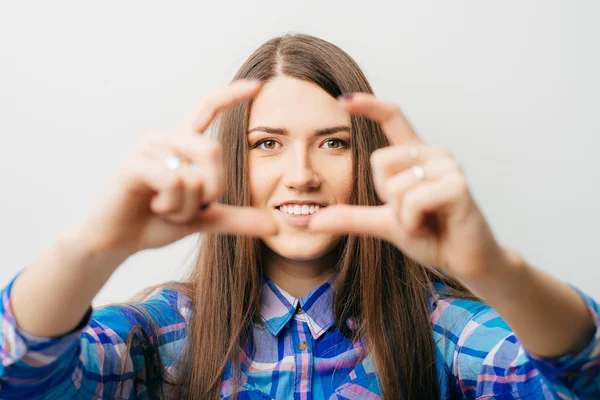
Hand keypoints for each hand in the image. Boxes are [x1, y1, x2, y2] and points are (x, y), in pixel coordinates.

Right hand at [73, 80, 277, 256]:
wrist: (118, 242)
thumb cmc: (155, 223)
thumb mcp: (203, 220)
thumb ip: (236, 219)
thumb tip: (273, 225)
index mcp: (182, 144)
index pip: (207, 108)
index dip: (232, 95)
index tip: (257, 84)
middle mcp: (166, 138)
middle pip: (214, 150)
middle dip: (213, 189)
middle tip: (193, 208)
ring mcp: (148, 148)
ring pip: (195, 172)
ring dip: (188, 205)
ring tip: (167, 209)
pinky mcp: (134, 164)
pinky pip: (174, 182)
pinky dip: (173, 206)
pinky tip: (154, 208)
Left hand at [309, 93, 503, 281]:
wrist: (463, 262)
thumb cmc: (431, 237)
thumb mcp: (385, 224)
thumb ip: (352, 218)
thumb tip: (312, 221)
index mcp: (416, 157)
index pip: (393, 119)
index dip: (369, 106)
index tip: (344, 99)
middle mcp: (433, 154)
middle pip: (380, 162)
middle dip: (386, 197)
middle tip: (412, 214)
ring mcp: (448, 167)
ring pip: (395, 186)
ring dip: (402, 216)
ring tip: (425, 221)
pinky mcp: (457, 185)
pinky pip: (412, 201)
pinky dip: (413, 222)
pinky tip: (432, 227)